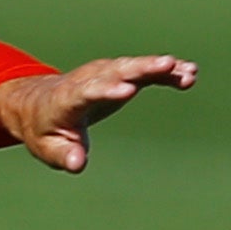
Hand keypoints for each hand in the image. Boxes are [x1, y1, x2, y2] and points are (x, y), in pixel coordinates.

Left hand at [0, 54, 195, 173]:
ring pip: (135, 67)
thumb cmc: (45, 130)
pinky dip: (165, 72)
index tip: (129, 90)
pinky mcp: (119, 74)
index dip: (107, 90)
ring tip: (189, 72)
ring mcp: (105, 73)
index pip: (89, 91)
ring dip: (161, 68)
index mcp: (69, 98)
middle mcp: (89, 79)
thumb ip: (64, 155)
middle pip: (117, 71)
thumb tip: (78, 164)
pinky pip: (144, 71)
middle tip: (167, 65)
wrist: (40, 103)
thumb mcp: (48, 149)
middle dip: (142, 68)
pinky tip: (189, 74)